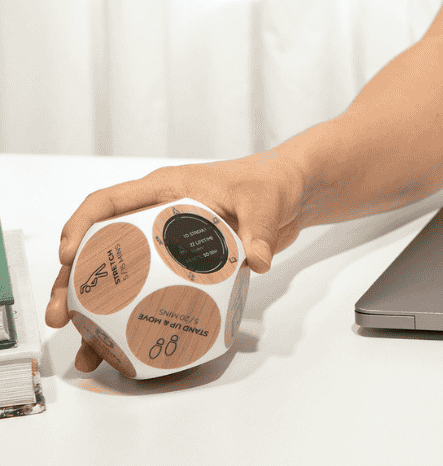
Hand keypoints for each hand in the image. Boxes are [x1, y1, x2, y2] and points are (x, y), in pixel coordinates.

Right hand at [45, 148, 306, 372]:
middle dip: (73, 281)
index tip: (66, 256)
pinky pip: (148, 290)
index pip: (109, 202)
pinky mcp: (181, 265)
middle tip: (61, 315)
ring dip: (97, 311)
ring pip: (119, 276)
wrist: (291, 192)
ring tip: (84, 347)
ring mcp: (166, 242)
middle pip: (100, 247)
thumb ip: (259, 230)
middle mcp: (157, 215)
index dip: (80, 226)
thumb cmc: (270, 184)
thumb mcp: (263, 203)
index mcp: (166, 189)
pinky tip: (124, 348)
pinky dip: (134, 318)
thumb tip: (257, 260)